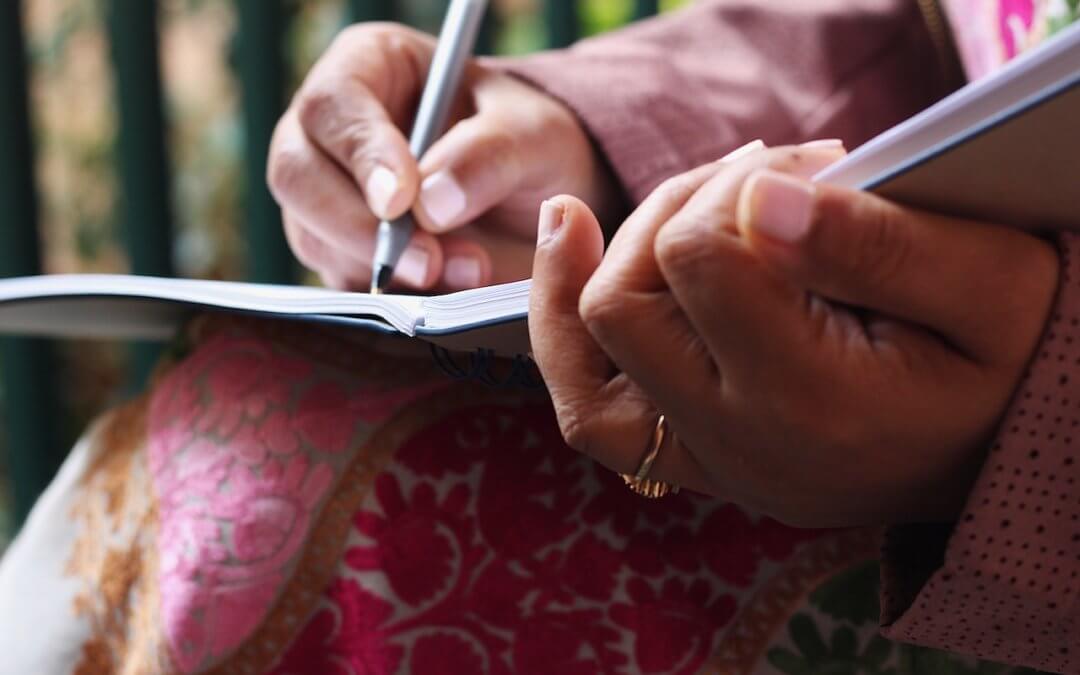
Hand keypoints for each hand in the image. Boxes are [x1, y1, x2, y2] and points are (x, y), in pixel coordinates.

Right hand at [267, 23, 620, 291]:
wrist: (538, 198)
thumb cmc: (528, 142)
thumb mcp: (533, 134)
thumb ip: (489, 155)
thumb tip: (431, 204)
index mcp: (368, 68)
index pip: (333, 105)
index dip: (360, 154)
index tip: (401, 202)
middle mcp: (330, 130)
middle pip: (297, 175)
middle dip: (359, 228)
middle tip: (427, 262)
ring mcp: (327, 194)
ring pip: (312, 236)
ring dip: (384, 269)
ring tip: (466, 272)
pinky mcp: (341, 252)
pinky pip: (340, 281)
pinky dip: (390, 297)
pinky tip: (445, 294)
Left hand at [529, 143, 1058, 526]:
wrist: (1009, 448)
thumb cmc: (1012, 363)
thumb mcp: (995, 285)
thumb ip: (878, 241)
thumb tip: (760, 200)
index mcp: (811, 398)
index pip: (700, 260)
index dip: (735, 189)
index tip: (806, 169)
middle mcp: (740, 442)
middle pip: (625, 303)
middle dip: (675, 213)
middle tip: (755, 179)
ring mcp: (711, 459)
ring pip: (586, 362)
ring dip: (607, 262)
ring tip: (658, 205)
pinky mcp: (699, 457)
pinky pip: (595, 412)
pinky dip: (571, 333)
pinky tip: (578, 252)